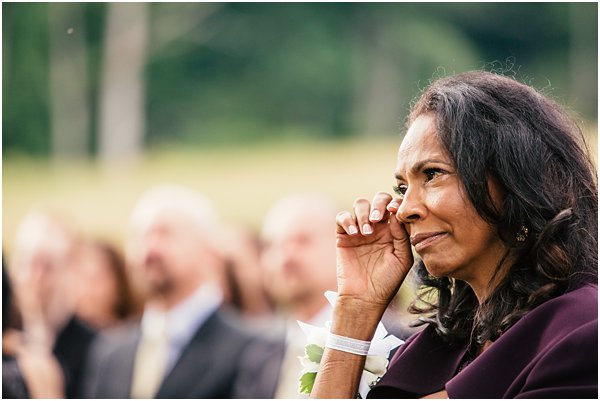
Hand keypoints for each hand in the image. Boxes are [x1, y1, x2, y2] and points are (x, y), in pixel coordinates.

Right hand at [335, 192, 413, 313]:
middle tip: (377, 219)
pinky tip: (354, 233)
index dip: (395, 203)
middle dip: (378, 204)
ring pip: (359, 204)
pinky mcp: (343, 235)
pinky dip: (347, 220)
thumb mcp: (402, 259)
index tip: (394, 211)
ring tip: (366, 232)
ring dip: (363, 213)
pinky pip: (342, 217)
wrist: (365, 297)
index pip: (395, 207)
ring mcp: (359, 229)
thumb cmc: (387, 281)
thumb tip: (395, 215)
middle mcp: (377, 226)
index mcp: (393, 230)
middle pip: (378, 199)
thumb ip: (402, 235)